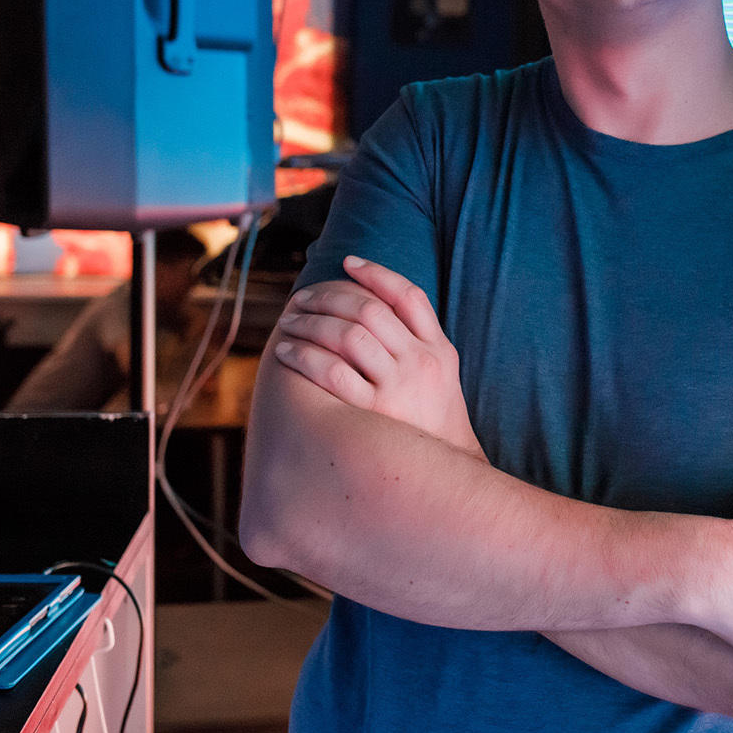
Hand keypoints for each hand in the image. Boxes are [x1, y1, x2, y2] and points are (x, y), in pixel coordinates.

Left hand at [272, 256, 484, 458]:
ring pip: (348, 335)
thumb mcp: (442, 374)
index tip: (347, 262)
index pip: (408, 295)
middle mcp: (421, 361)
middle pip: (370, 310)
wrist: (445, 469)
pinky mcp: (373, 412)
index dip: (376, 273)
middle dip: (330, 296)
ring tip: (289, 323)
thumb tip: (376, 304)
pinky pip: (331, 373)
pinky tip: (287, 353)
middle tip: (303, 297)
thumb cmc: (433, 420)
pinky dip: (304, 356)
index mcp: (439, 348)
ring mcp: (399, 386)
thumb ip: (417, 340)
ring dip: (311, 323)